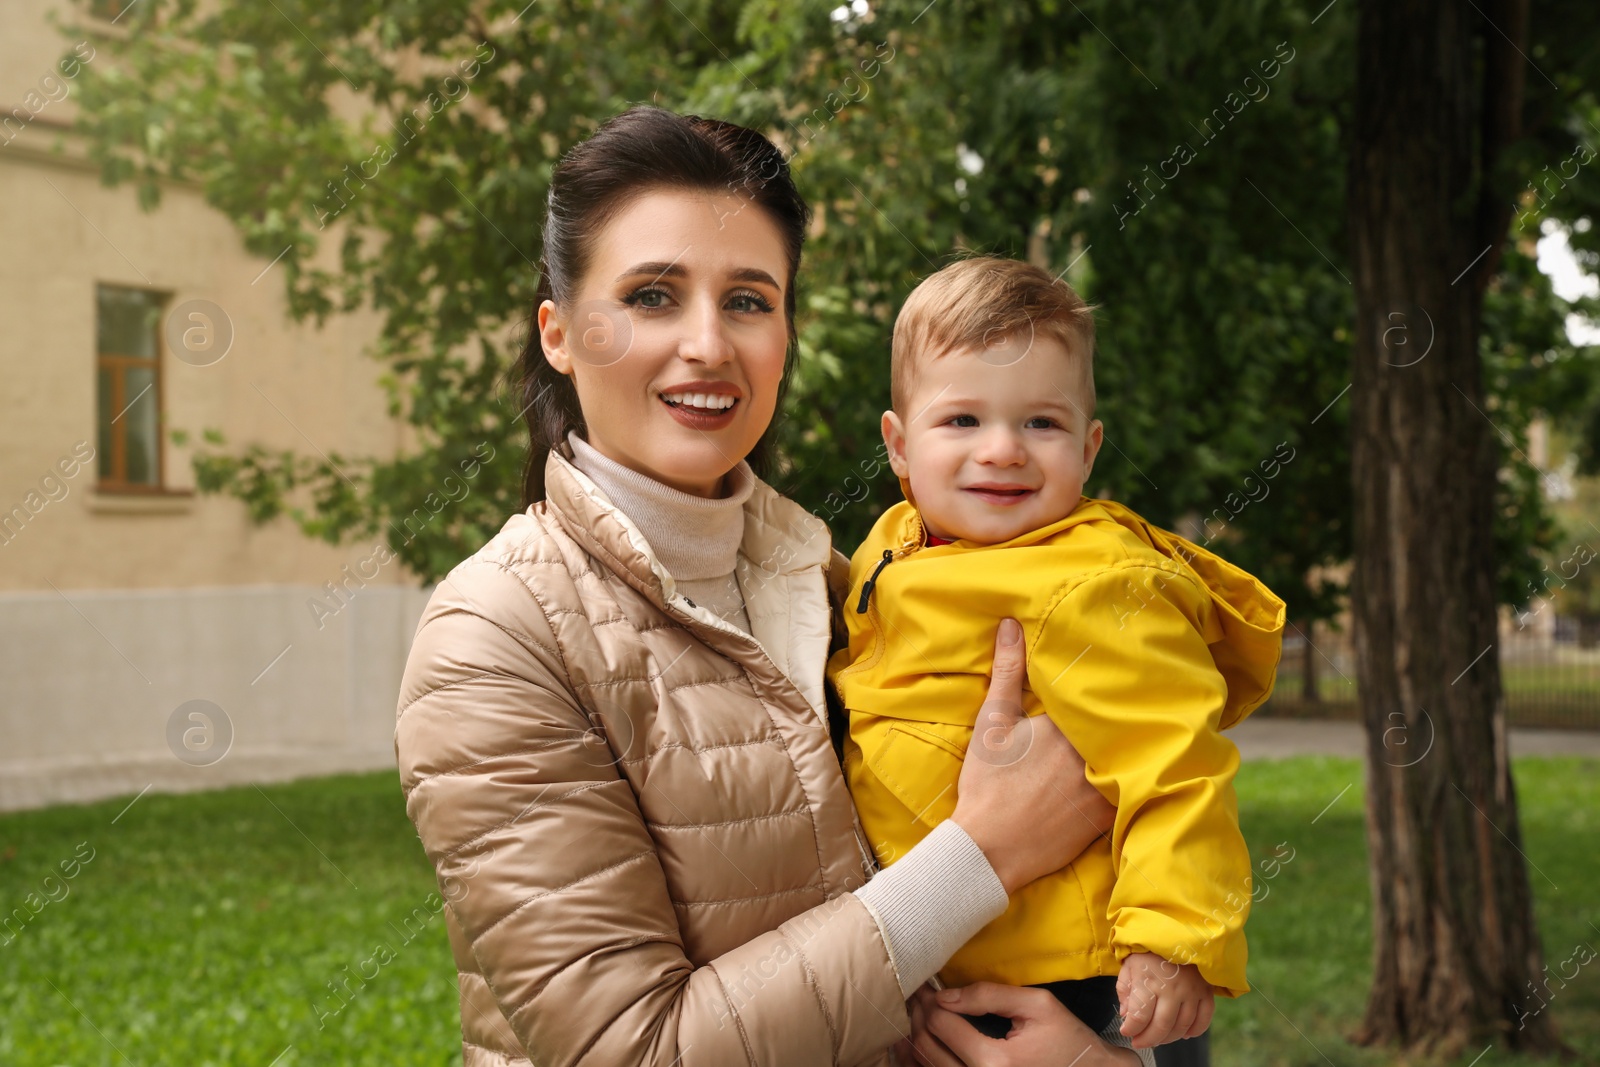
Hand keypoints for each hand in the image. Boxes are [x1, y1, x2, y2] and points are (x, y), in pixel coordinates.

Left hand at [892, 982, 1140, 1066]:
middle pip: (927, 1046)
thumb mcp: (1038, 1006)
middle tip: (916, 994)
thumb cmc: (1068, 1040)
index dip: (927, 999)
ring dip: (914, 1038)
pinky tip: (917, 1045)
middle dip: (917, 1015)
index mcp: (994, 1061)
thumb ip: (990, 995)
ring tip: (911, 1014)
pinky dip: (922, 1061)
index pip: (941, 1024)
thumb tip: (946, 994)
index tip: (924, 983)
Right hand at [949, 618, 1115, 894]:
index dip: (1103, 685)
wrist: (989, 848)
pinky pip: (1132, 791)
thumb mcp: (993, 722)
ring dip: (1135, 744)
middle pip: (1118, 724)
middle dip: (1123, 711)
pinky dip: (1136, 779)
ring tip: (1148, 726)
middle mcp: (1094, 754)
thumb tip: (1012, 623)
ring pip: (1131, 756)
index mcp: (1068, 726)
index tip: (1114, 670)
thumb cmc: (987, 783)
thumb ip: (1008, 672)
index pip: (1097, 695)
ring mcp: (1104, 788)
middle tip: (1138, 692)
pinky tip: (1141, 770)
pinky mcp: (1107, 817)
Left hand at [1116, 952, 1213, 1048]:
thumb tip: (1127, 1017)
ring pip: (1182, 1026)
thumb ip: (1125, 993)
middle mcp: (1171, 989)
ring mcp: (1191, 991)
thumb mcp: (1128, 967)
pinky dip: (1195, 1030)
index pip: (1139, 1017)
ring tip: (1158, 1038)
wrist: (1174, 930)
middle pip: (1161, 1026)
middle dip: (1148, 1039)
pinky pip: (1204, 1018)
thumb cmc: (1147, 951)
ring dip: (1169, 1038)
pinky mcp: (1205, 991)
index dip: (1131, 1029)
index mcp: (1148, 981)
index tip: (1126, 1032)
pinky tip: (1184, 1034)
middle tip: (1140, 1042)